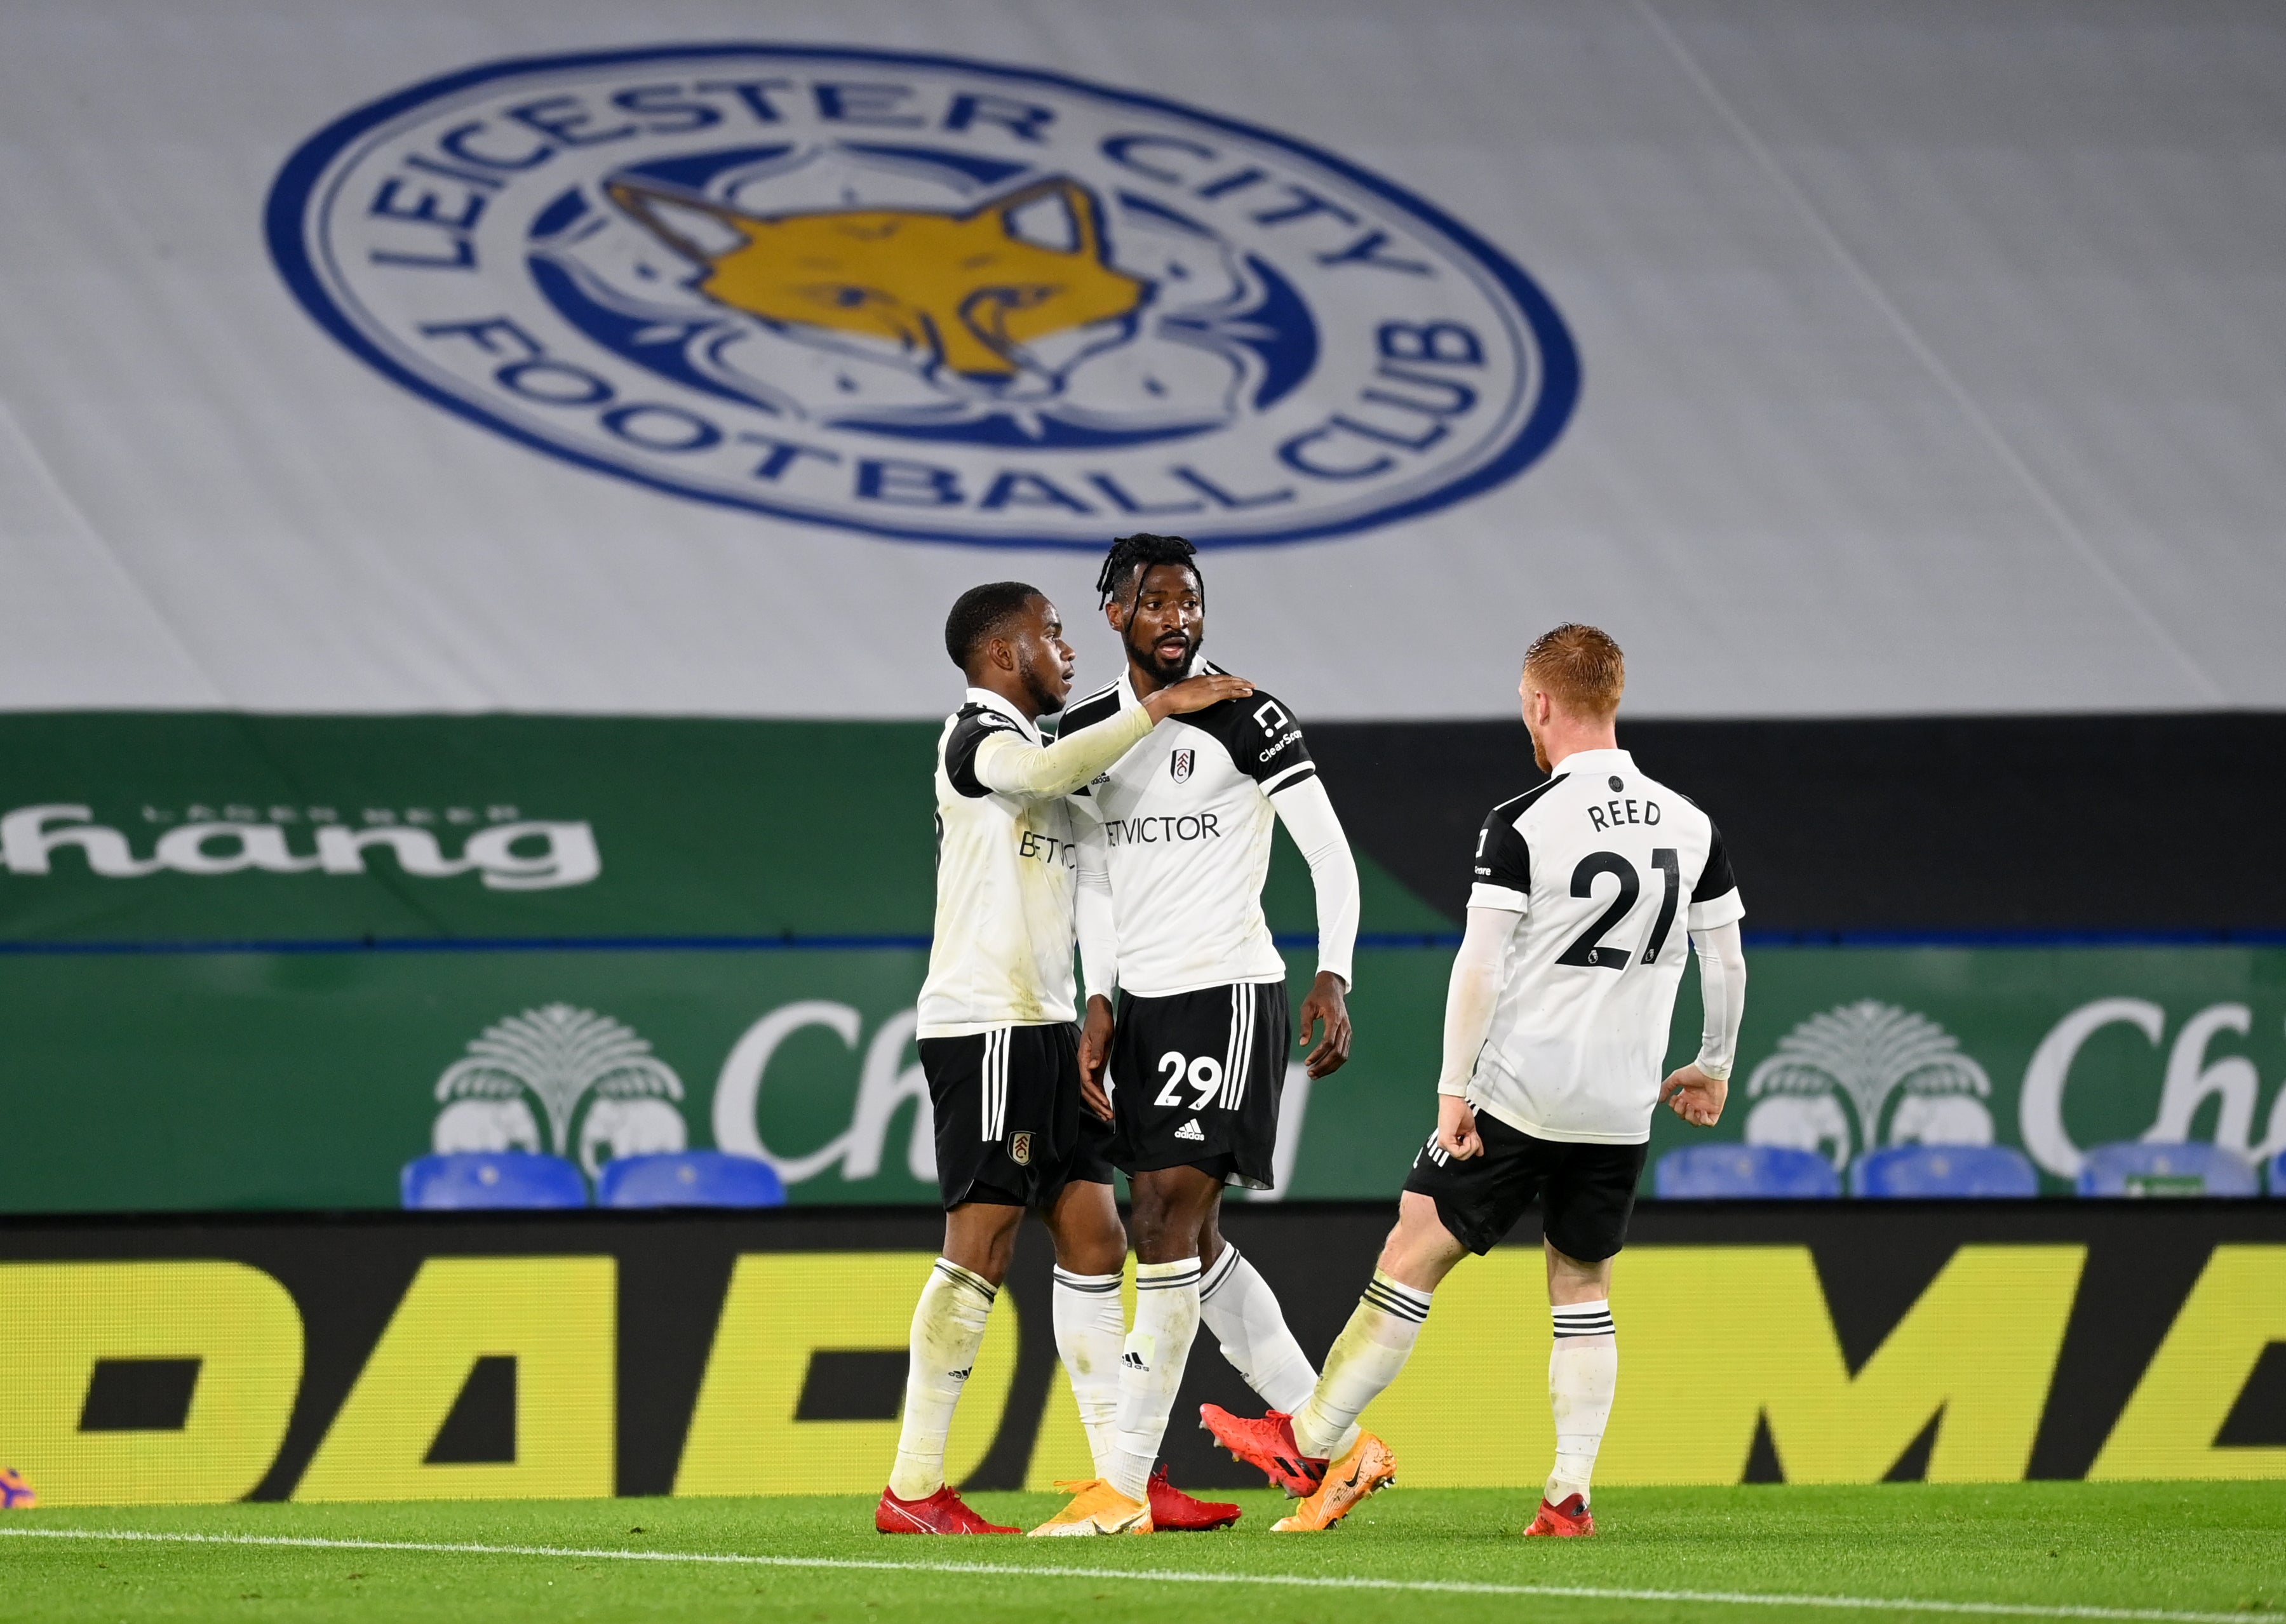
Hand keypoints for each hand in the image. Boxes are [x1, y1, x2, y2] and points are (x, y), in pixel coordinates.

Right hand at [1078, 995, 1114, 1121]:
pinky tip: (1106, 1103)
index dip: (1095, 1094)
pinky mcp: (1095, 1065)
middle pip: (1087, 1089)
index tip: (1105, 1103)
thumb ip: (1097, 1050)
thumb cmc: (1100, 1020)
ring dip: (1098, 1102)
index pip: (1087, 1081)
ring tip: (1108, 1115)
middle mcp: (1084, 1064)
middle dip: (1096, 1104)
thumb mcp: (1101, 1033)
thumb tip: (1092, 1066)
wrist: (1099, 1011)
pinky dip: (1100, 1095)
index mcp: (1083, 1057)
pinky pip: (1095, 1084)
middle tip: (1108, 1116)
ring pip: (1090, 1089)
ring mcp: (1089, 1065)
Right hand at [1144, 671, 1253, 720]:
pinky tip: (1247, 693)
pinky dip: (1241, 692)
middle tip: (1249, 682)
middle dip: (1239, 680)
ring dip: (1243, 684)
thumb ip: (1190, 692)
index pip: (1218, 678)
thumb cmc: (1173, 697)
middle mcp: (1207, 680)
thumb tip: (1192, 695)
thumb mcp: (1183, 691)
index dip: (1228, 679)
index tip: (1234, 680)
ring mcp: (1212, 687)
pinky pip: (1231, 692)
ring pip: (1232, 684)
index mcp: (1200, 679)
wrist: (1170, 698)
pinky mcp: (1214, 695)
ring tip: (1252, 686)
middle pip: (1227, 679)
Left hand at [1297, 970, 1351, 1077]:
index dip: (1318, 1054)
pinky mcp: (1348, 1035)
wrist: (1333, 988)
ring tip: (1315, 1074)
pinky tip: (1323, 1067)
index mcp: (1334, 1019)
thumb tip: (1303, 1044)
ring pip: (1342, 1056)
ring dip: (1329, 1067)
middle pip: (1337, 1052)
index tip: (1307, 1062)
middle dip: (1324, 1066)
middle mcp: (1344, 1027)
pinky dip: (1335, 1063)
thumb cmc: (1317, 997)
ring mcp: (1348, 1032)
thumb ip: (1305, 1025)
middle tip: (1310, 1074)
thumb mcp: (1307, 1007)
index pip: (1329, 1042)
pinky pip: (1344, 1053)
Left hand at [1436, 1094, 1482, 1158]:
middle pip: (1462, 1157)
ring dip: (1471, 1145)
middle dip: (1472, 1147)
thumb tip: (1479, 1152)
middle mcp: (1444, 1144)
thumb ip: (1474, 1142)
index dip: (1472, 1147)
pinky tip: (1467, 1135)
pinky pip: (1459, 1153)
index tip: (1473, 1136)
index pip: (1462, 1155)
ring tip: (1469, 1133)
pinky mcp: (1445, 1141)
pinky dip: (1467, 1145)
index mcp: (1450, 1141)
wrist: (1455, 1101)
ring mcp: (1443, 1143)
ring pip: (1461, 1156)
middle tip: (1471, 1135)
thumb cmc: (1459, 1110)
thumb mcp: (1470, 1130)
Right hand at [1660, 1064, 1727, 1126]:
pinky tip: (1701, 1111)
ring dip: (1690, 1117)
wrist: (1710, 1070)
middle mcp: (1695, 1103)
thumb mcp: (1676, 1077)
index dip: (1675, 1107)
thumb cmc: (1695, 1071)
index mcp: (1687, 1096)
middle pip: (1684, 1117)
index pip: (1677, 1109)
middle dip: (1681, 1112)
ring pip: (1695, 1122)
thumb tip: (1660, 1100)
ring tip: (1691, 1106)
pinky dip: (1704, 1120)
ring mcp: (1705, 1107)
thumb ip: (1666, 1088)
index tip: (1675, 1098)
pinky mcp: (1715, 1109)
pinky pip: (1710, 1123)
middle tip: (1683, 1101)